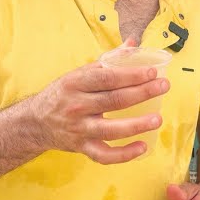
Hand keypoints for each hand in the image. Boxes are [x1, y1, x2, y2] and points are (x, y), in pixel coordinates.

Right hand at [28, 40, 168, 163]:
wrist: (35, 122)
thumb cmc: (64, 93)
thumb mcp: (79, 74)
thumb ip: (108, 60)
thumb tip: (133, 44)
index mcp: (76, 83)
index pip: (107, 78)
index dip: (131, 75)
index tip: (153, 71)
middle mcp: (76, 106)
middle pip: (113, 100)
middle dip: (142, 93)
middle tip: (164, 87)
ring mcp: (79, 129)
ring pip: (110, 129)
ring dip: (136, 125)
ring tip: (158, 119)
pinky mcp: (81, 147)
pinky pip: (103, 155)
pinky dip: (123, 154)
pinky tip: (142, 147)